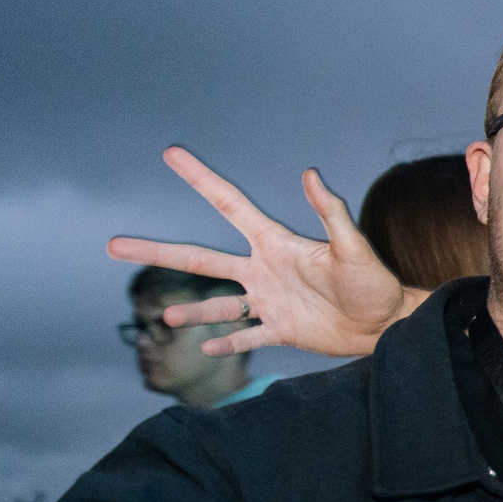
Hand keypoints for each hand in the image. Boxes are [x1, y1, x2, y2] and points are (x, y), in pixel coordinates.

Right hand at [107, 146, 423, 357]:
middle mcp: (264, 270)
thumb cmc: (375, 282)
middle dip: (158, 252)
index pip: (229, 205)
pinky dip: (228, 343)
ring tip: (166, 318)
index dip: (201, 178)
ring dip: (193, 312)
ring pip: (219, 305)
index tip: (172, 153)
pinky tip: (206, 349)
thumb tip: (310, 173)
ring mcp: (269, 301)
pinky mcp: (281, 331)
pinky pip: (247, 337)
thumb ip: (331, 213)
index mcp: (275, 244)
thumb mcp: (352, 248)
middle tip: (113, 245)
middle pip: (201, 259)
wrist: (389, 323)